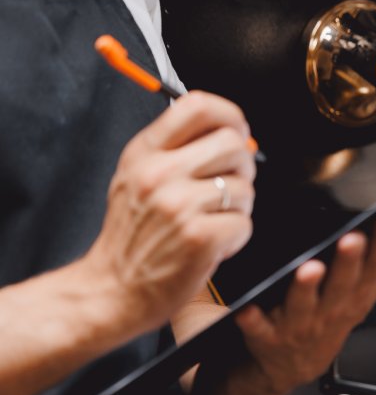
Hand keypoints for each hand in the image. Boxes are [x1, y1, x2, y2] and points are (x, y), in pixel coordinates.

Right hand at [82, 91, 254, 336]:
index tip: (238, 131)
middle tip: (230, 188)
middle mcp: (159, 173)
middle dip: (243, 167)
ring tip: (214, 221)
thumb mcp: (137, 177)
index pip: (198, 105)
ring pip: (244, 187)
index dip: (231, 115)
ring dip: (239, 208)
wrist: (112, 289)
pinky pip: (244, 224)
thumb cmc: (131, 236)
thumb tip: (232, 132)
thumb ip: (176, 150)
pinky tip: (214, 244)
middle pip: (233, 143)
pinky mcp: (199, 236)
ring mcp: (179, 204)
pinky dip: (236, 237)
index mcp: (145, 152)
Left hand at [233, 192, 375, 394]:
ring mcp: (305, 323)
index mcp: (364, 287)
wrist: (292, 361)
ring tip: (311, 270)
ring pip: (308, 305)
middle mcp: (337, 306)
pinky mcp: (271, 336)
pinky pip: (260, 329)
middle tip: (354, 239)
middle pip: (347, 283)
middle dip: (353, 262)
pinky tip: (247, 309)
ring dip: (309, 289)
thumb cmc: (339, 309)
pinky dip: (254, 321)